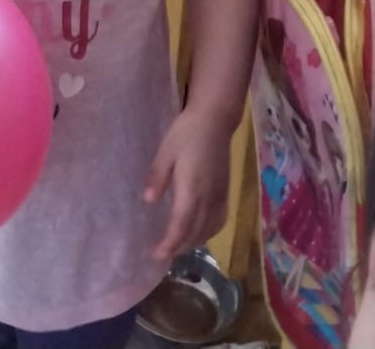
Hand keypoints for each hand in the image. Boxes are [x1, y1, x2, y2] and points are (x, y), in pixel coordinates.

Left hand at [144, 107, 232, 260]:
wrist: (215, 120)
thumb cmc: (187, 132)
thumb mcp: (167, 150)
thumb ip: (158, 176)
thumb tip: (148, 201)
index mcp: (192, 188)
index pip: (181, 224)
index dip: (170, 242)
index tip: (157, 254)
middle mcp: (209, 197)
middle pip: (195, 231)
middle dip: (179, 246)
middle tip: (162, 254)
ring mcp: (220, 196)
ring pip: (209, 229)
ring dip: (193, 242)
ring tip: (177, 246)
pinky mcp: (226, 191)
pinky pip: (219, 220)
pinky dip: (208, 232)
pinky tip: (199, 232)